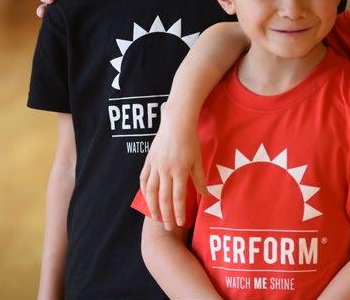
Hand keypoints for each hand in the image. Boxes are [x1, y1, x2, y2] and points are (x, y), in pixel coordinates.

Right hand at [140, 113, 208, 230]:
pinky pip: (143, 179)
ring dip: (152, 206)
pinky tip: (147, 199)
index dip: (179, 212)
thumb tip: (206, 195)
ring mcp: (155, 166)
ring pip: (150, 191)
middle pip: (163, 198)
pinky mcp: (148, 161)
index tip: (179, 223)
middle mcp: (165, 170)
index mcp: (179, 170)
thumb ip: (199, 179)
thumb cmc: (190, 140)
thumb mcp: (198, 160)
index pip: (178, 197)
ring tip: (156, 217)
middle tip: (168, 227)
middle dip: (166, 214)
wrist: (176, 123)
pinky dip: (144, 190)